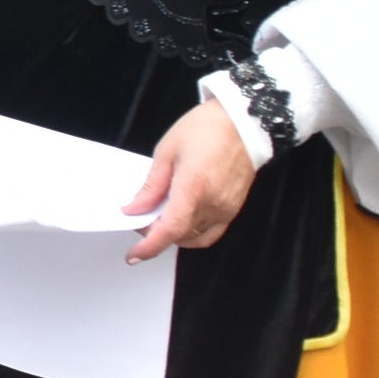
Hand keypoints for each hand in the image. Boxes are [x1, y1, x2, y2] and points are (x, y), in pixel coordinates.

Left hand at [123, 99, 255, 260]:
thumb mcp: (167, 152)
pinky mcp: (234, 209)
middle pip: (179, 235)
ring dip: (173, 234)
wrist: (244, 122)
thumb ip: (151, 186)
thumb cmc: (207, 129)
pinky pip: (211, 233)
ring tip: (158, 216)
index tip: (134, 254)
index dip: (150, 246)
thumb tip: (134, 209)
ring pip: (194, 237)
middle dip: (155, 233)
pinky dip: (193, 234)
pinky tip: (181, 220)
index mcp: (194, 187)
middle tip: (139, 217)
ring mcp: (227, 209)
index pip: (170, 229)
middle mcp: (213, 203)